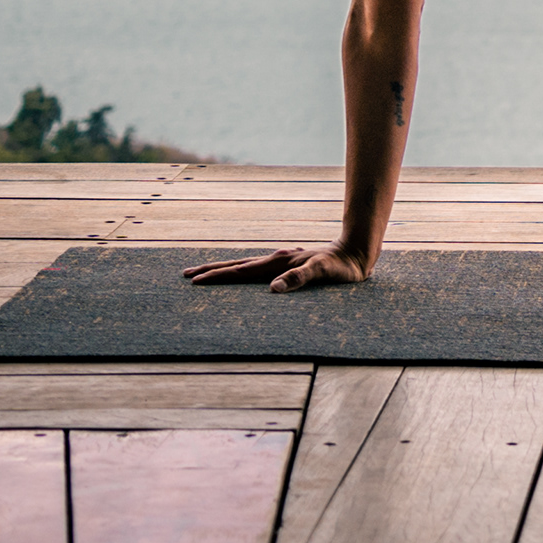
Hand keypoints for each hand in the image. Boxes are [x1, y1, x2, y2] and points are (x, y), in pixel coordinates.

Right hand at [182, 244, 368, 291]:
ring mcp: (280, 262)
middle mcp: (276, 260)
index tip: (194, 282)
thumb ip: (300, 279)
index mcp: (278, 263)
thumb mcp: (323, 273)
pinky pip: (256, 271)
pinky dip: (240, 273)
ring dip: (223, 270)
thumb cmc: (341, 267)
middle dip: (210, 270)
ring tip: (204, 274)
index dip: (216, 277)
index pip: (239, 272)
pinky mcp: (287, 266)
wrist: (356, 253)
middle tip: (185, 274)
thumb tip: (272, 289)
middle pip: (235, 265)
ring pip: (244, 266)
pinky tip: (240, 277)